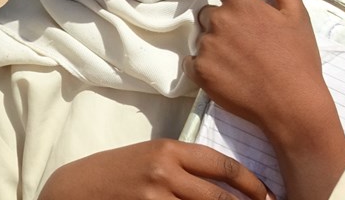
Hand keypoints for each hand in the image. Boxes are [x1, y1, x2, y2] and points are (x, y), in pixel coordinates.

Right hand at [38, 139, 270, 199]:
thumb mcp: (150, 157)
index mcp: (168, 149)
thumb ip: (183, 166)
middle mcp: (164, 172)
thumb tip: (225, 183)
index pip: (221, 164)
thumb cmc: (117, 172)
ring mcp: (155, 198)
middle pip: (220, 197)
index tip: (268, 195)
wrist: (76, 190)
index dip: (251, 183)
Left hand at [184, 0, 344, 199]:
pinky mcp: (199, 71)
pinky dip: (207, 66)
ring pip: (203, 37)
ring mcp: (207, 46)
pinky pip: (195, 61)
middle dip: (222, 23)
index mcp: (242, 4)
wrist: (293, 107)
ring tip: (241, 63)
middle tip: (246, 43)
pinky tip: (230, 76)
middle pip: (209, 13)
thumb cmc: (299, 59)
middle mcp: (219, 21)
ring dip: (216, 45)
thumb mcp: (297, 16)